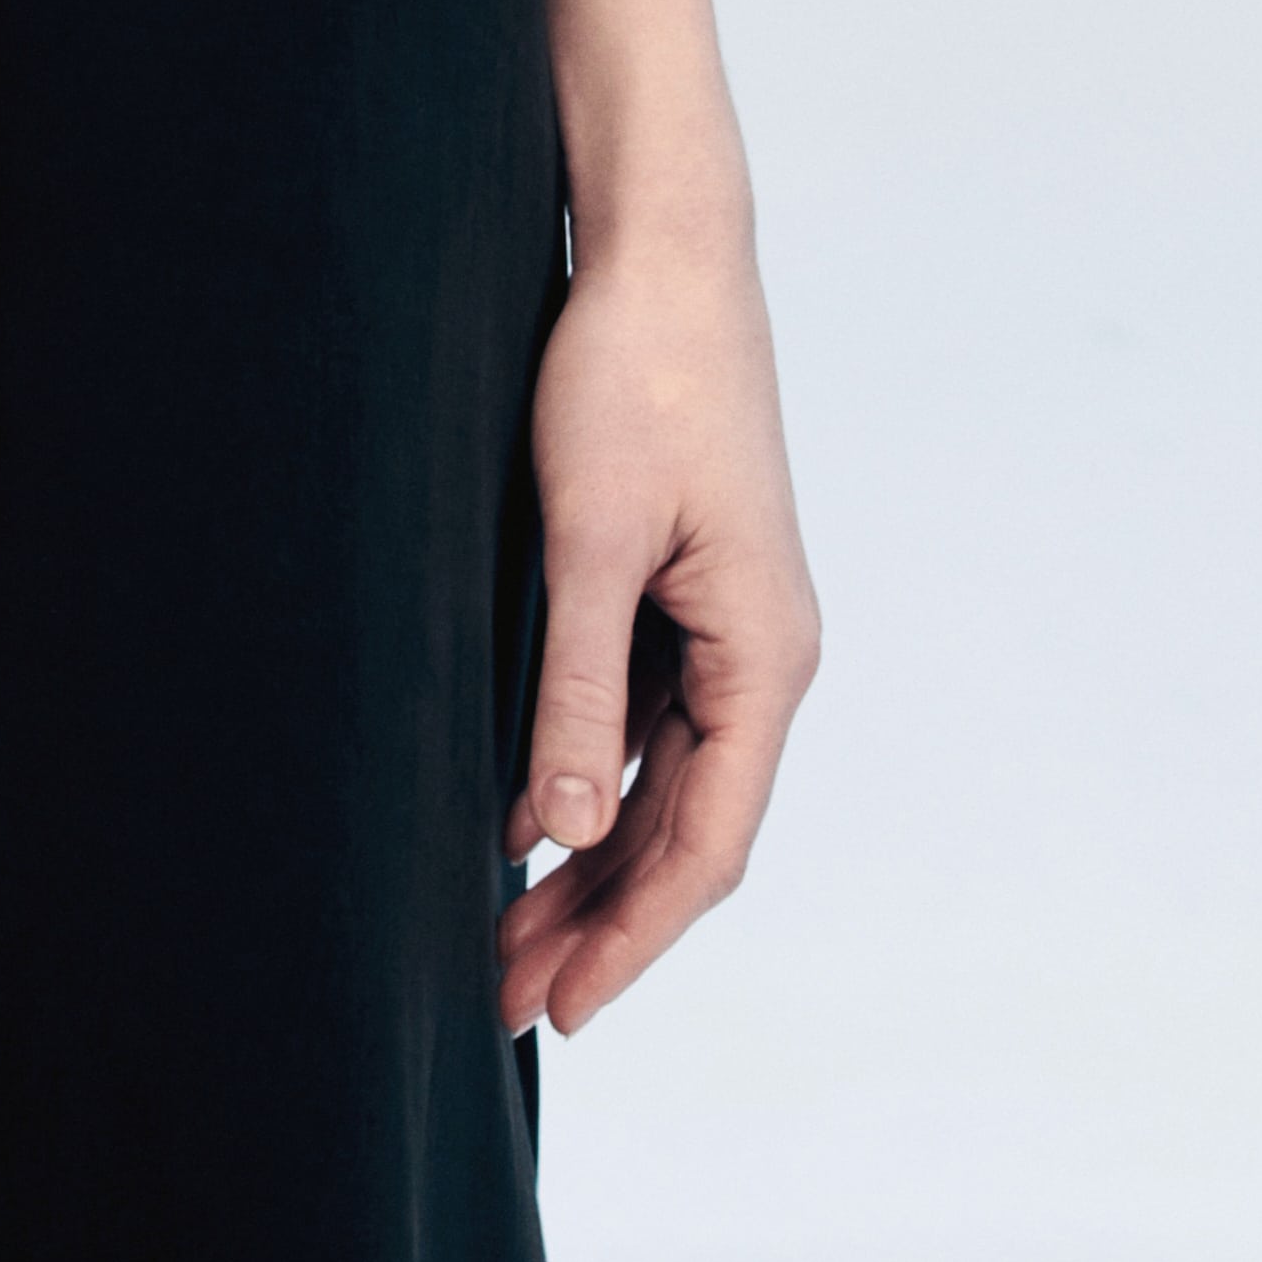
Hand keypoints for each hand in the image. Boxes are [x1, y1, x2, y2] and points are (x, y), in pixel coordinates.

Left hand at [496, 218, 816, 1035]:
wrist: (663, 253)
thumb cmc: (633, 379)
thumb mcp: (589, 539)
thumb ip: (575, 688)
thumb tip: (562, 829)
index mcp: (762, 657)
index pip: (706, 843)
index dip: (632, 935)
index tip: (563, 1008)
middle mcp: (761, 658)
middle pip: (684, 829)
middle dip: (597, 920)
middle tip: (502, 997)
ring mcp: (726, 627)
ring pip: (659, 784)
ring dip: (587, 862)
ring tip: (498, 935)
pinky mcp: (685, 592)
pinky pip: (642, 723)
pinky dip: (586, 782)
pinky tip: (522, 824)